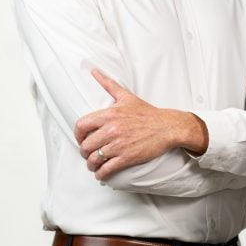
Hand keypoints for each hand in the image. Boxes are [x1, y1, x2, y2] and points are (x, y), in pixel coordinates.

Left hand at [75, 70, 208, 180]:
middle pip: (85, 145)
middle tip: (87, 154)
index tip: (81, 140)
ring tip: (93, 166)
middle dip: (84, 152)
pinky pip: (107, 169)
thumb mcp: (126, 96)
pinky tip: (102, 175)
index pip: (81, 126)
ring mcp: (118, 145)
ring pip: (94, 159)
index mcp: (109, 114)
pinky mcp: (127, 158)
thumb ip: (108, 84)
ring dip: (91, 165)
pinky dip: (101, 174)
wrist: (168, 127)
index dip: (77, 136)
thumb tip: (93, 71)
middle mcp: (111, 130)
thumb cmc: (148, 113)